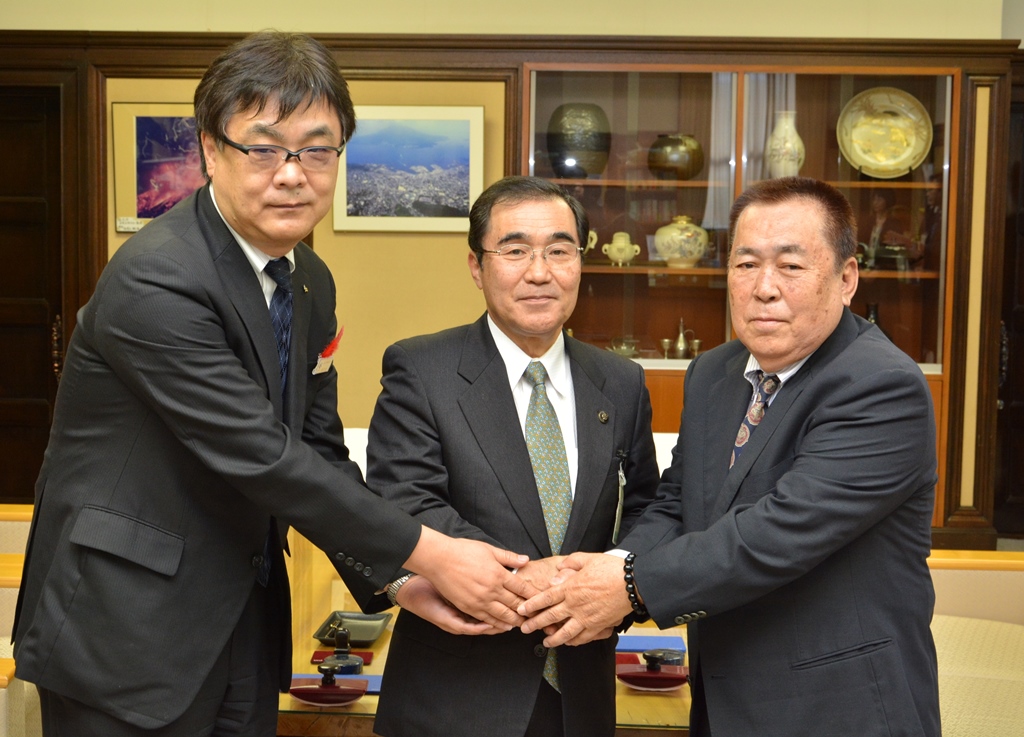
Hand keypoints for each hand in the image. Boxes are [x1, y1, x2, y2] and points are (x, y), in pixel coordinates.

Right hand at [403, 526, 528, 630]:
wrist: (438, 559)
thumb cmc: (462, 551)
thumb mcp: (488, 549)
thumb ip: (508, 557)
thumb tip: (525, 560)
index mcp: (498, 574)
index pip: (522, 588)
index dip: (533, 594)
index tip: (542, 598)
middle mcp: (492, 589)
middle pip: (516, 604)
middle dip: (528, 610)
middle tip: (538, 615)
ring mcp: (480, 601)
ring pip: (504, 615)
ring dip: (516, 620)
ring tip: (525, 623)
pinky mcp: (469, 607)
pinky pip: (488, 620)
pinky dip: (499, 624)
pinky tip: (505, 626)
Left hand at [518, 552, 631, 646]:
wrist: (632, 583)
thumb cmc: (611, 569)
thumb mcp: (587, 558)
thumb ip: (570, 563)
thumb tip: (559, 570)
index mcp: (570, 587)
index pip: (545, 598)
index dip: (531, 605)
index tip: (521, 610)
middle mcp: (575, 605)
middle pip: (550, 617)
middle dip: (535, 624)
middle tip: (524, 628)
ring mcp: (586, 618)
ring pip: (564, 632)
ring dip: (552, 639)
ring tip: (545, 642)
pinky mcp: (598, 626)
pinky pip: (582, 637)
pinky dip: (573, 642)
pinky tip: (568, 643)